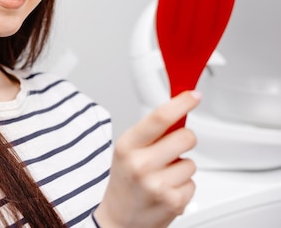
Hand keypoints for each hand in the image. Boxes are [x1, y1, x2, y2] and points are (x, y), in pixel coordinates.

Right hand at [94, 91, 200, 227]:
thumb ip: (150, 133)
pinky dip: (183, 187)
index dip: (181, 103)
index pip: (159, 117)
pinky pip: (193, 183)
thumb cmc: (125, 181)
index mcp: (127, 146)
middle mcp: (141, 164)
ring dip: (181, 168)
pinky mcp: (173, 201)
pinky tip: (166, 191)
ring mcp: (157, 184)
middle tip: (172, 149)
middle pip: (185, 137)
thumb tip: (177, 110)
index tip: (193, 96)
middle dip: (184, 140)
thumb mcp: (127, 151)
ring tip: (162, 177)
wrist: (119, 218)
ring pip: (191, 163)